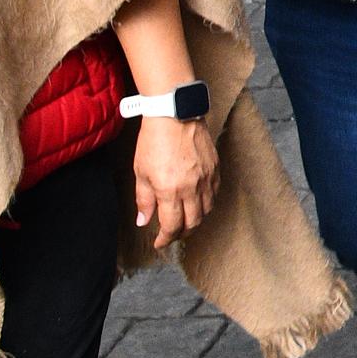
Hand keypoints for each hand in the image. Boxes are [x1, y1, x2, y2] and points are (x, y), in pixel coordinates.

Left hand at [132, 115, 217, 243]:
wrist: (174, 115)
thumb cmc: (154, 141)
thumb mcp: (141, 172)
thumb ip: (144, 199)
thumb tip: (144, 220)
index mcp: (170, 191)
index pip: (172, 226)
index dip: (165, 239)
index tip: (159, 243)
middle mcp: (191, 188)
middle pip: (193, 223)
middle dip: (181, 233)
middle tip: (172, 234)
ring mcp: (206, 179)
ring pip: (206, 211)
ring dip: (195, 220)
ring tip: (185, 220)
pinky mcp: (215, 169)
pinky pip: (214, 194)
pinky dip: (206, 203)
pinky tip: (197, 201)